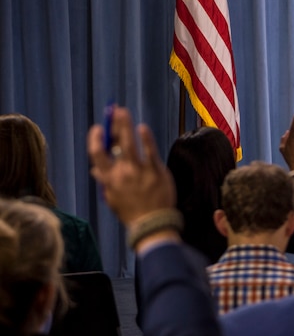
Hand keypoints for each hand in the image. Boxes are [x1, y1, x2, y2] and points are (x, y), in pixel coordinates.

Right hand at [87, 106, 175, 225]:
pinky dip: (146, 138)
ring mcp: (140, 171)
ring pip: (131, 144)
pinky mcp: (157, 171)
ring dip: (125, 125)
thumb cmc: (131, 212)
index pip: (97, 155)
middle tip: (114, 111)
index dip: (95, 139)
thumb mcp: (112, 198)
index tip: (98, 128)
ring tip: (124, 112)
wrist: (153, 223)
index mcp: (109, 179)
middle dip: (113, 125)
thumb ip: (104, 182)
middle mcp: (122, 172)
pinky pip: (151, 151)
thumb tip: (95, 170)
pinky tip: (143, 128)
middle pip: (115, 144)